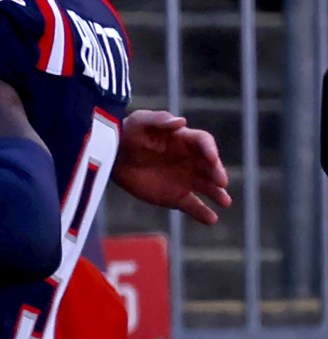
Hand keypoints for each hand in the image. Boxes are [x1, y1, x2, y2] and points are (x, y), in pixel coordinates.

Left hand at [113, 109, 232, 224]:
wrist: (113, 156)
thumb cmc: (128, 133)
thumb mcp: (140, 121)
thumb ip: (160, 120)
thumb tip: (181, 121)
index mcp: (184, 140)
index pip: (204, 143)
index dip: (210, 149)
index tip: (212, 158)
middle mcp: (190, 160)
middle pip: (210, 166)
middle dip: (218, 173)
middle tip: (221, 182)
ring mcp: (184, 179)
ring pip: (206, 187)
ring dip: (218, 194)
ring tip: (225, 201)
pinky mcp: (175, 196)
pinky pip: (193, 206)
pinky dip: (203, 213)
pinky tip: (211, 219)